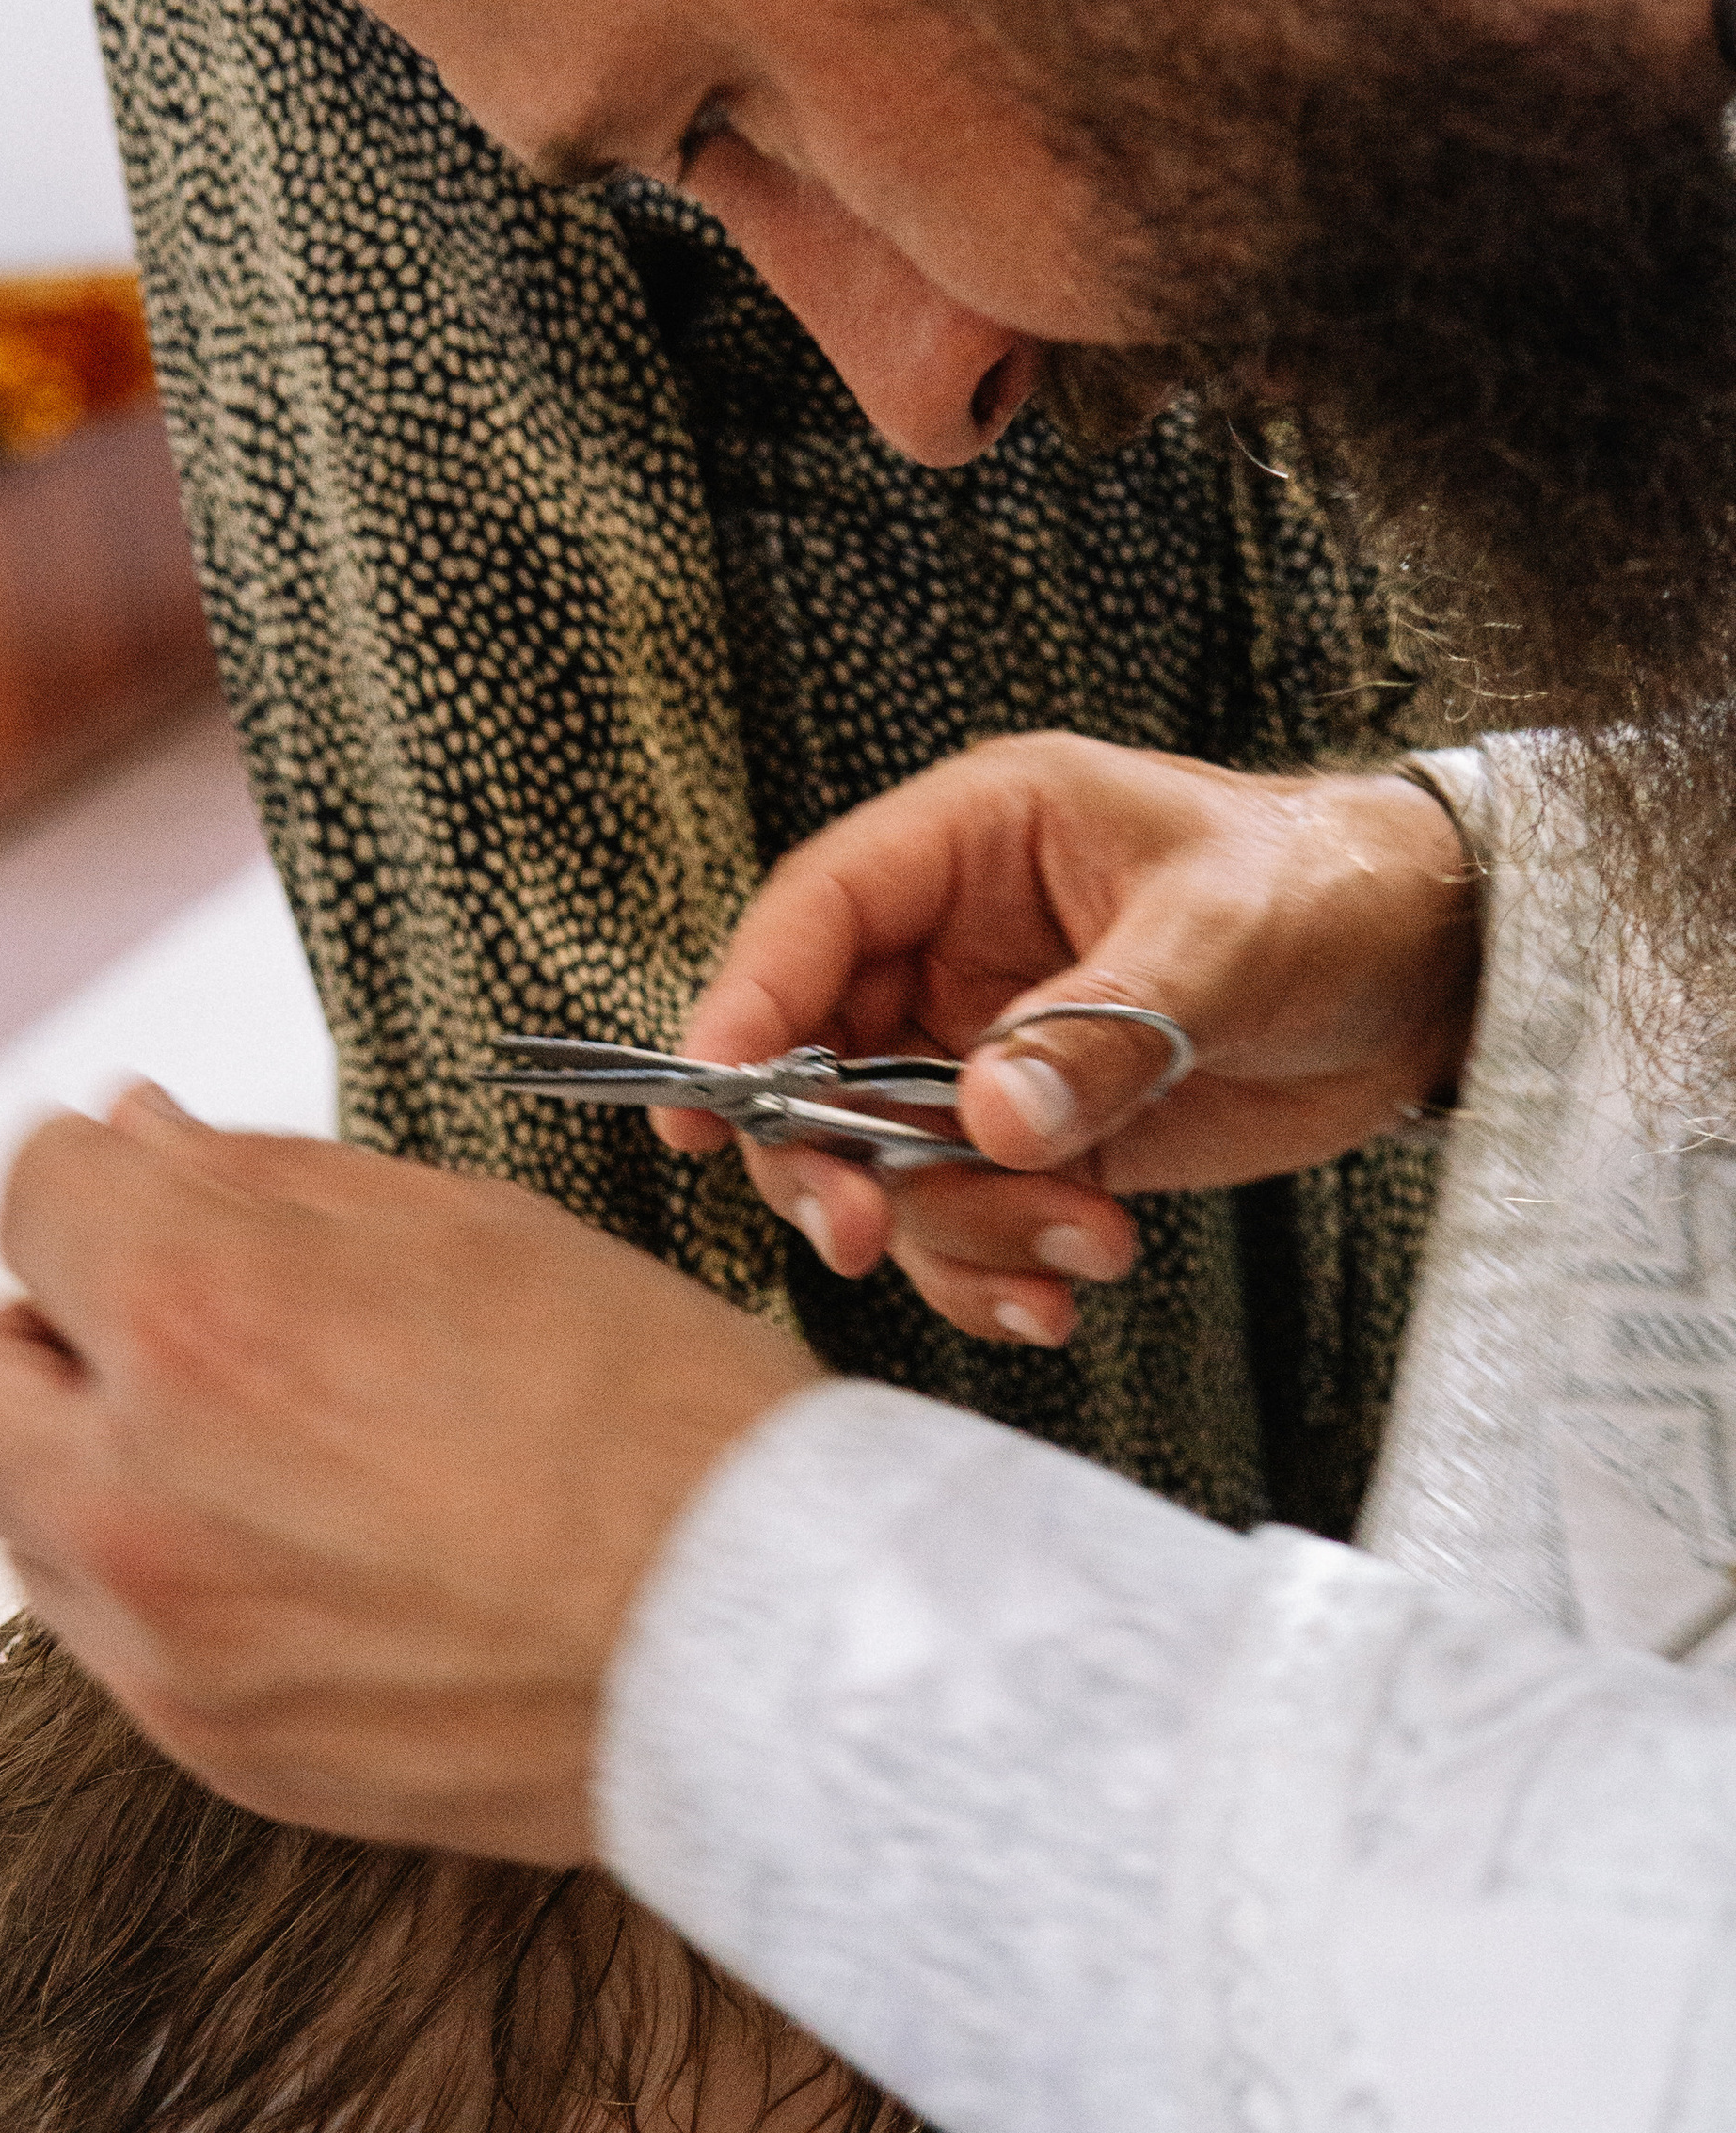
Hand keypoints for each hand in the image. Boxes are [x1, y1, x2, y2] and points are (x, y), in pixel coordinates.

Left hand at [0, 1088, 818, 1857]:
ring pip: (23, 1530)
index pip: (24, 1200)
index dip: (97, 1184)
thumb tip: (129, 1136)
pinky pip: (116, 1645)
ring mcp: (165, 1647)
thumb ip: (260, 1181)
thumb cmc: (654, 1418)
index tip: (159, 1204)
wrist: (771, 1654)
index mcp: (195, 1317)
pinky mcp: (216, 1750)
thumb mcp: (468, 1229)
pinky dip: (173, 1588)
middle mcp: (137, 1495)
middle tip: (160, 1339)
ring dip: (97, 1474)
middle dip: (32, 1342)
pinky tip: (320, 1563)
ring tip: (276, 1463)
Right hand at [661, 735, 1482, 1346]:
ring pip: (888, 1172)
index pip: (817, 919)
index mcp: (975, 847)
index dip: (742, 1009)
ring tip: (1080, 1244)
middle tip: (864, 1237)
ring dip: (959, 1234)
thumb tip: (986, 1118)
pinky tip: (1066, 1285)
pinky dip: (998, 1271)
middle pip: (813, 1067)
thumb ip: (1101, 1029)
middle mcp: (955, 955)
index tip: (701, 1105)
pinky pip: (965, 1224)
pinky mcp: (1036, 1143)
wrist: (1432, 974)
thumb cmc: (1329, 888)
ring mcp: (986, 1057)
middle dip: (828, 1167)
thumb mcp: (1222, 936)